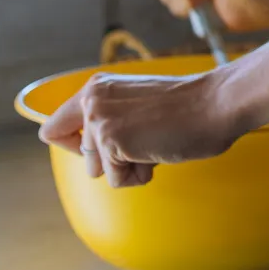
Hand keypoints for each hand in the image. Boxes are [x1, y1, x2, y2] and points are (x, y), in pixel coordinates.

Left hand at [37, 71, 244, 187]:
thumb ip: (110, 120)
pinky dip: (139, 175)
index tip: (104, 149)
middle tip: (145, 139)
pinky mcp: (110, 140)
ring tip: (154, 143)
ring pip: (97, 170)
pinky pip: (116, 181)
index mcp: (96, 87)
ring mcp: (99, 119)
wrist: (215, 104)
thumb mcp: (135, 106)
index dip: (75, 147)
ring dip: (127, 167)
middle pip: (80, 156)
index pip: (53, 129)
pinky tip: (157, 151)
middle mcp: (91, 99)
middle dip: (113, 159)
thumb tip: (92, 156)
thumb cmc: (187, 109)